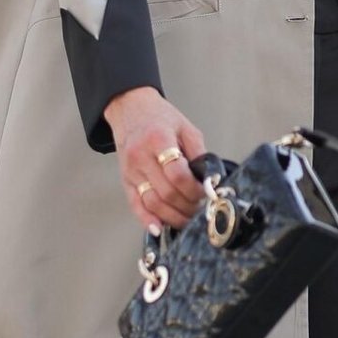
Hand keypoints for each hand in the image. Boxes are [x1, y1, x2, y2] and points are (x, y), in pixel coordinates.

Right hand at [104, 87, 205, 230]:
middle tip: (201, 209)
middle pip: (166, 193)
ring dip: (173, 217)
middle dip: (188, 206)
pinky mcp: (125, 180)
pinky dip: (147, 220)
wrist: (130, 109)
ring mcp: (130, 171)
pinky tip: (159, 228)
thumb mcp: (186, 128)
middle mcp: (140, 156)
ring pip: (152, 203)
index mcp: (158, 139)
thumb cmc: (159, 118)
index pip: (177, 173)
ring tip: (188, 219)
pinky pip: (135, 205)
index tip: (206, 193)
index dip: (194, 189)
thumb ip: (199, 154)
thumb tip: (211, 181)